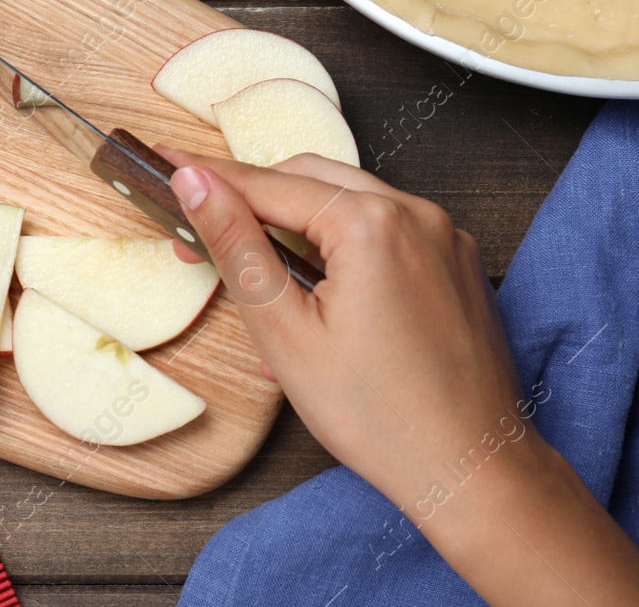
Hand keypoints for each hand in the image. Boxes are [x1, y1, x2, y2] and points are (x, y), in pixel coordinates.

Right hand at [158, 149, 525, 513]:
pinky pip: (388, 235)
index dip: (208, 179)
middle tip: (200, 234)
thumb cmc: (382, 418)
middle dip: (253, 202)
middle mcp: (418, 214)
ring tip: (261, 281)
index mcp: (372, 223)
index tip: (166, 166)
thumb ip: (236, 245)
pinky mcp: (459, 264)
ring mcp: (446, 237)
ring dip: (299, 228)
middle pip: (311, 181)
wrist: (472, 471)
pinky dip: (346, 250)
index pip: (268, 183)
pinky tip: (319, 300)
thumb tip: (196, 183)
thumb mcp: (284, 331)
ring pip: (351, 204)